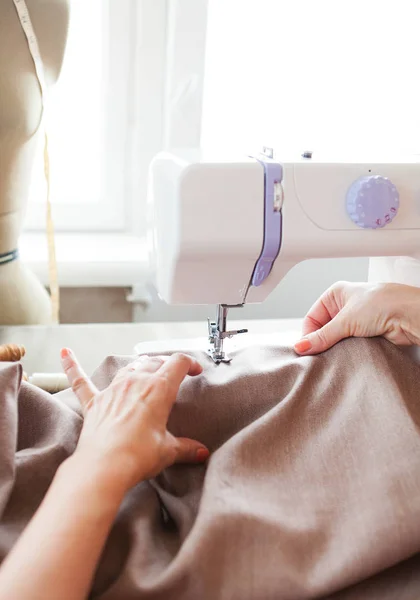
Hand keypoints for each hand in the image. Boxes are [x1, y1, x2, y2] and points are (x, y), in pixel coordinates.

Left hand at [60, 350, 208, 494]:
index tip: (196, 371)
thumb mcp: (169, 451)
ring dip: (140, 366)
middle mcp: (135, 382)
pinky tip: (65, 353)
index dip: (190, 363)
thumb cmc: (137, 456)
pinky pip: (81, 381)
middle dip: (167, 365)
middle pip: (154, 362)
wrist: (104, 466)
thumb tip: (200, 452)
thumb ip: (186, 447)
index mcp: (159, 388)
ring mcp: (113, 390)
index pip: (178, 363)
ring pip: (129, 367)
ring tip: (146, 368)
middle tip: (175, 375)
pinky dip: (73, 366)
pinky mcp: (95, 403)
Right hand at [294, 281, 419, 354]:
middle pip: (323, 329)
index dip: (308, 334)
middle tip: (317, 356)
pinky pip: (348, 345)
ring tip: (333, 356)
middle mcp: (345, 305)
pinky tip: (344, 357)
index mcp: (336, 294)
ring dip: (334, 348)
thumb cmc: (384, 304)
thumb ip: (321, 336)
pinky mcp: (365, 334)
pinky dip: (345, 352)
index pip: (312, 317)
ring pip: (336, 339)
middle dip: (321, 342)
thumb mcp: (346, 321)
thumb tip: (301, 347)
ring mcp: (356, 320)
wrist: (410, 315)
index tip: (305, 350)